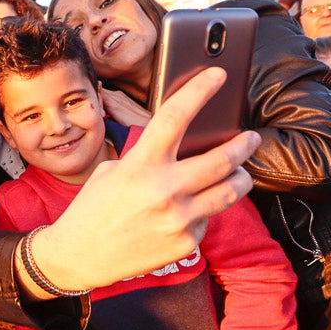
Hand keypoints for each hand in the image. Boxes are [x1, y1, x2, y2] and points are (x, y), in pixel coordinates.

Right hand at [27, 67, 258, 291]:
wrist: (80, 254)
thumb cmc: (94, 207)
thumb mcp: (113, 171)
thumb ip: (147, 158)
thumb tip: (184, 146)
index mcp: (141, 164)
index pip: (176, 117)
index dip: (200, 90)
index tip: (218, 74)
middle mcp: (164, 189)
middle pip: (223, 159)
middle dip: (244, 145)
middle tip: (250, 138)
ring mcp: (178, 218)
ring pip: (230, 191)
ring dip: (241, 178)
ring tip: (242, 172)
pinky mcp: (186, 242)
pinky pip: (207, 219)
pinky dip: (203, 212)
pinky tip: (190, 212)